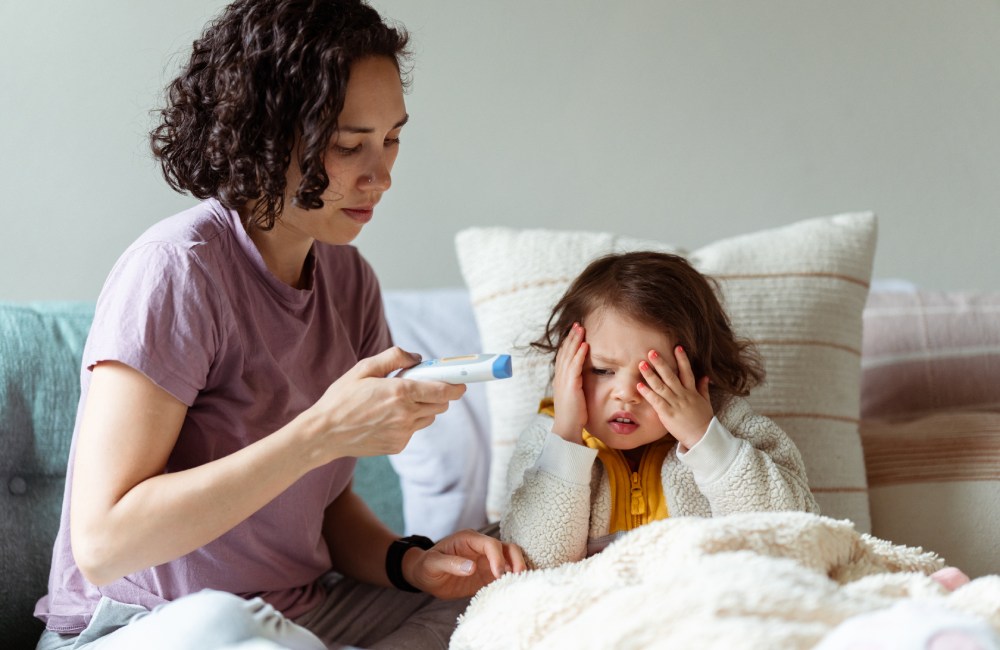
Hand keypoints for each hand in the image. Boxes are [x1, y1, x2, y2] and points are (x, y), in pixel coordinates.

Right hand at [302, 346, 465, 465]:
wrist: (323, 433)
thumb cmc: (341, 398)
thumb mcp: (364, 368)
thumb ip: (394, 357)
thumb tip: (418, 358)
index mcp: (400, 392)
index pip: (443, 390)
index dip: (456, 385)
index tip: (461, 382)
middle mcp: (406, 415)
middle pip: (441, 405)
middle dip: (438, 394)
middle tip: (422, 385)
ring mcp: (402, 433)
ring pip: (428, 418)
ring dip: (422, 408)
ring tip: (397, 401)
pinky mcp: (397, 445)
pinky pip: (413, 430)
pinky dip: (407, 422)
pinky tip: (386, 416)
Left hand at [403, 529, 526, 598]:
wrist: (425, 576)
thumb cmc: (426, 566)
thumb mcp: (433, 564)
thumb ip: (450, 564)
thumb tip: (471, 567)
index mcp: (469, 539)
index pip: (490, 544)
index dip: (497, 557)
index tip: (498, 574)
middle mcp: (481, 547)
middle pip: (507, 548)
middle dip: (516, 560)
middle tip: (517, 577)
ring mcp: (487, 561)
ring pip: (511, 559)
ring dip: (518, 569)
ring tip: (520, 583)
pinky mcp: (488, 574)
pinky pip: (505, 575)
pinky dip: (512, 579)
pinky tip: (515, 589)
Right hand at [551, 323, 588, 442]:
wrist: (567, 427)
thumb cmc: (573, 415)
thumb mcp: (573, 396)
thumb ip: (575, 385)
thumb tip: (581, 379)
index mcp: (560, 379)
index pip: (563, 356)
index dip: (568, 343)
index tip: (574, 332)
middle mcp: (560, 377)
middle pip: (564, 352)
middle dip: (571, 337)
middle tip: (577, 324)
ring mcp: (564, 380)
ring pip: (569, 355)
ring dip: (575, 341)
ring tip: (581, 329)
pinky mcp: (570, 385)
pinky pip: (575, 366)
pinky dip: (579, 354)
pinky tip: (585, 345)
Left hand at [636, 346, 712, 449]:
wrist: (702, 437)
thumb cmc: (703, 420)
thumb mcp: (706, 402)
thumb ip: (703, 388)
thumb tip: (705, 376)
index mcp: (692, 391)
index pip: (687, 371)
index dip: (682, 359)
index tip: (677, 347)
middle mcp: (683, 395)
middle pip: (670, 376)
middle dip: (661, 363)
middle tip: (651, 352)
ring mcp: (675, 404)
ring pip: (661, 386)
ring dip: (650, 375)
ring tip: (641, 365)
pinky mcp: (667, 414)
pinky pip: (656, 401)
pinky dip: (647, 393)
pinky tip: (639, 385)